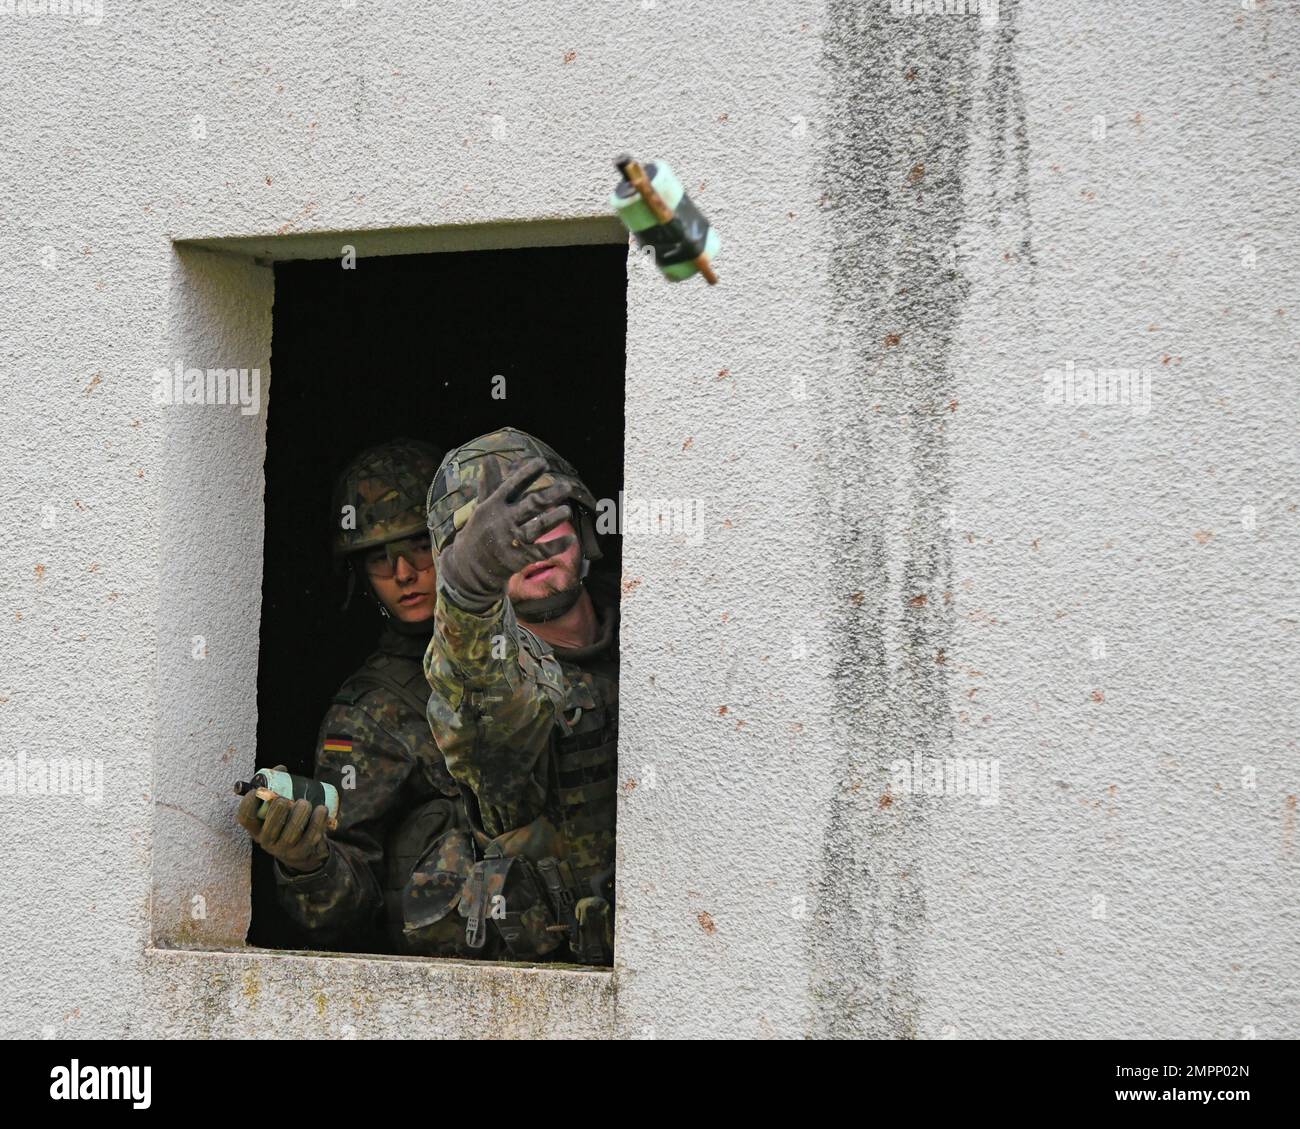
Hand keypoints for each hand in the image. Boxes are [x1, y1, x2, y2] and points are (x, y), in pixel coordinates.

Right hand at [236, 765, 329, 872]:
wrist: (302, 846)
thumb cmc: (286, 817)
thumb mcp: (276, 805)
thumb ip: (276, 785)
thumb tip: (281, 769)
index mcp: (256, 827)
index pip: (245, 818)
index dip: (249, 804)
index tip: (257, 790)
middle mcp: (266, 841)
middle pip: (269, 829)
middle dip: (277, 812)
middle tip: (285, 799)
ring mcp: (284, 849)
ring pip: (291, 835)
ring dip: (299, 816)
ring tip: (306, 803)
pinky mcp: (302, 852)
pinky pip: (310, 838)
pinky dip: (317, 822)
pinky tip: (322, 809)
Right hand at [437, 457, 577, 608]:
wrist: (468, 566)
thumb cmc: (479, 530)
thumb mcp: (482, 505)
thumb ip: (490, 482)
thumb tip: (489, 457)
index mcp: (493, 505)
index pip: (512, 486)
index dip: (527, 474)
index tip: (543, 463)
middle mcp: (503, 521)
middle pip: (531, 505)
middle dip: (550, 495)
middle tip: (567, 487)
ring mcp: (511, 540)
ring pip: (538, 527)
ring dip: (554, 519)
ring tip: (567, 510)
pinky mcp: (519, 558)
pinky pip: (542, 551)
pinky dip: (556, 546)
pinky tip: (571, 540)